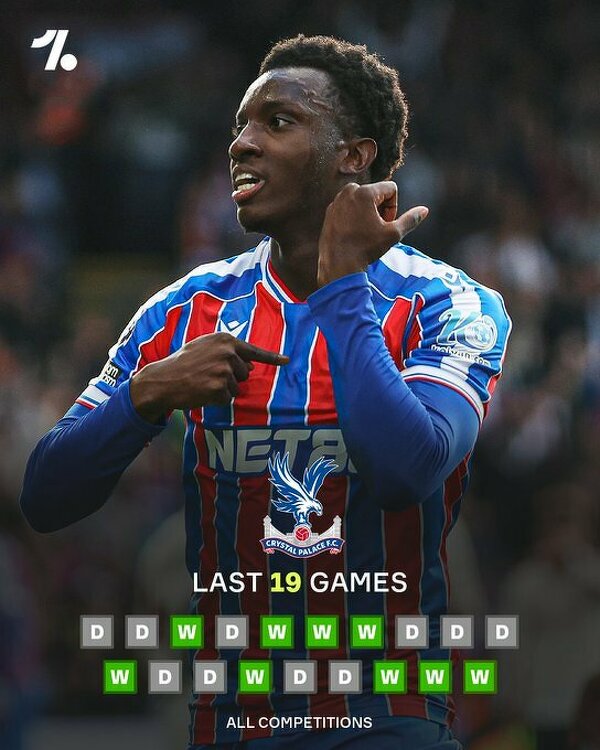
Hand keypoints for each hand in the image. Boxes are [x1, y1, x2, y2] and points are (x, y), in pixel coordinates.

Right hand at [130, 332, 288, 421]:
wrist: (163, 379)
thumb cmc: (182, 363)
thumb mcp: (204, 348)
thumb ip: (227, 352)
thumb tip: (250, 365)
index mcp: (225, 340)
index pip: (253, 350)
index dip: (272, 357)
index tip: (287, 361)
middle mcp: (228, 353)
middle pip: (245, 373)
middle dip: (230, 378)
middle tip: (207, 375)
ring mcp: (224, 370)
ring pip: (236, 388)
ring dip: (222, 390)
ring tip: (202, 383)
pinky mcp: (220, 387)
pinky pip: (226, 399)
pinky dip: (215, 400)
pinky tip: (201, 392)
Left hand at [317, 181, 428, 285]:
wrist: (338, 264)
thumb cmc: (365, 248)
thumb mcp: (393, 234)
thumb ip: (410, 220)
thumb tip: (425, 210)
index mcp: (364, 192)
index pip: (391, 189)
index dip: (394, 207)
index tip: (387, 224)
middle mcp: (348, 191)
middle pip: (376, 193)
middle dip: (381, 209)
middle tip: (376, 229)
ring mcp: (337, 201)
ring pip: (362, 200)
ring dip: (368, 213)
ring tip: (365, 232)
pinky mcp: (330, 211)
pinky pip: (349, 207)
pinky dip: (355, 217)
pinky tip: (354, 233)